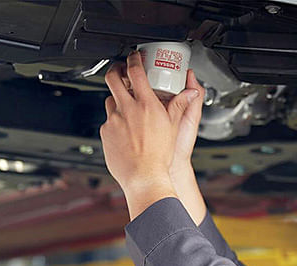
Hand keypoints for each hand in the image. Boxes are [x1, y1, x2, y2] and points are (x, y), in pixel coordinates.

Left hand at [100, 50, 199, 197]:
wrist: (145, 177)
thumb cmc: (160, 156)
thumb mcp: (173, 127)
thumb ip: (179, 105)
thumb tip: (190, 92)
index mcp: (146, 105)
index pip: (135, 71)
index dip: (133, 59)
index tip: (134, 57)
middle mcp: (127, 109)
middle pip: (113, 78)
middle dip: (116, 70)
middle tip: (121, 71)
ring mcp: (114, 120)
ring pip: (110, 100)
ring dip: (117, 99)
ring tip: (126, 107)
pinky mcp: (105, 133)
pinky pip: (108, 121)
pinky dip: (115, 121)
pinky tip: (125, 131)